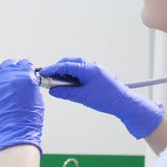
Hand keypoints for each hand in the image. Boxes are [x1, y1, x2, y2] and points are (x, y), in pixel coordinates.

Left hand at [0, 59, 44, 158]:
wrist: (13, 133)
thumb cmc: (27, 121)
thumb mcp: (36, 98)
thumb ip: (30, 85)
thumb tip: (27, 81)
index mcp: (25, 76)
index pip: (24, 63)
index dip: (25, 69)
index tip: (24, 73)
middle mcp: (10, 76)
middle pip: (9, 64)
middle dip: (12, 71)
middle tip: (14, 81)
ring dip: (2, 77)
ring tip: (5, 89)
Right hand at [40, 57, 163, 138]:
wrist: (124, 103)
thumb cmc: (107, 99)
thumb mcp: (83, 97)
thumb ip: (66, 93)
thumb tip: (53, 91)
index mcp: (88, 68)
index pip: (65, 65)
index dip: (52, 69)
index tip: (43, 73)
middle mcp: (91, 65)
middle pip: (69, 62)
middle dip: (57, 69)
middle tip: (48, 77)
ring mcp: (95, 69)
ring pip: (74, 66)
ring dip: (64, 72)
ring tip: (57, 83)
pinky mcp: (96, 74)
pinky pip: (80, 71)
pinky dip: (72, 75)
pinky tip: (68, 84)